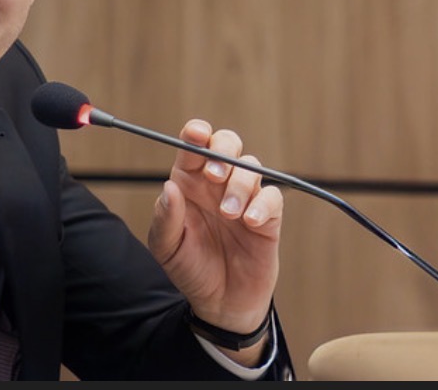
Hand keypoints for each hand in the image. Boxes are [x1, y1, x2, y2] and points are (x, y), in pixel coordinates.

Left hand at [147, 118, 282, 361]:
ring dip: (239, 185)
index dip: (197, 133)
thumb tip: (169, 186)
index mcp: (189, 182)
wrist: (219, 303)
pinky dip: (262, 204)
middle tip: (213, 176)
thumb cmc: (190, 268)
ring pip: (250, 166)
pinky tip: (249, 221)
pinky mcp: (267, 217)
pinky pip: (272, 195)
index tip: (197, 136)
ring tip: (228, 214)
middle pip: (227, 143)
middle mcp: (217, 184)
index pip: (194, 144)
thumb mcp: (166, 247)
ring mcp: (244, 197)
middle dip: (222, 150)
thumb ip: (165, 217)